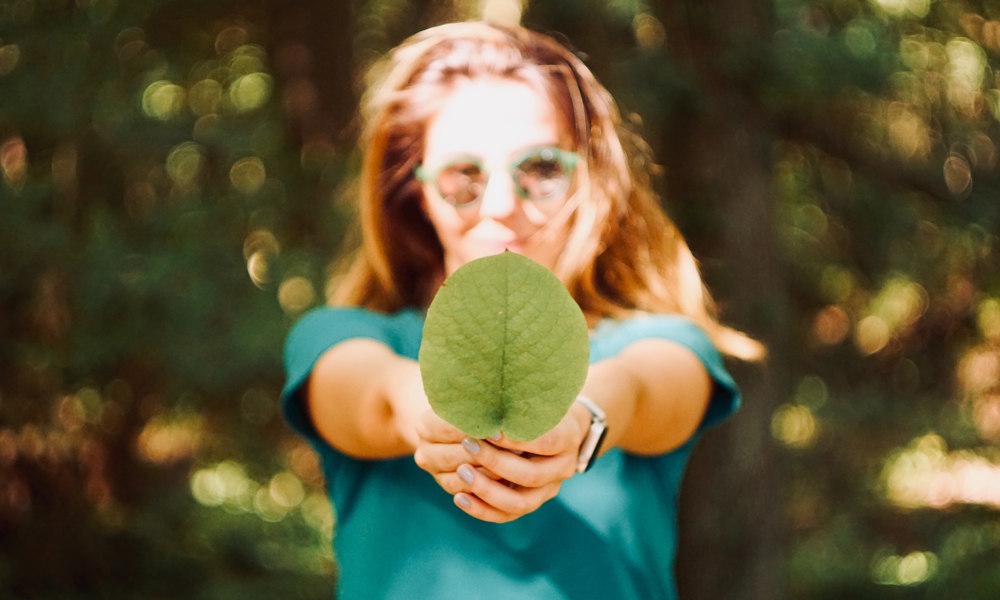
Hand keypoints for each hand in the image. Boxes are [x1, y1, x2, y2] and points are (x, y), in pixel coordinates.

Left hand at [413, 404, 589, 522]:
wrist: (562, 428)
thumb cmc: (541, 404)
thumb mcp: (538, 396)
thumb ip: (518, 400)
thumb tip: (485, 391)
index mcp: (569, 438)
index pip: (546, 442)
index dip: (516, 439)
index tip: (489, 430)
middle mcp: (563, 468)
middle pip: (530, 475)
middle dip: (495, 462)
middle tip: (466, 445)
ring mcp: (549, 489)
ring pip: (519, 503)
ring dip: (487, 490)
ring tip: (461, 473)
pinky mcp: (532, 502)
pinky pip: (507, 516)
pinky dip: (482, 509)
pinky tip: (460, 497)